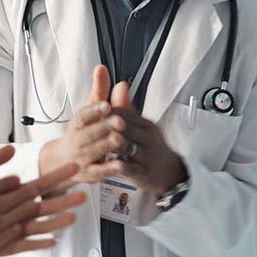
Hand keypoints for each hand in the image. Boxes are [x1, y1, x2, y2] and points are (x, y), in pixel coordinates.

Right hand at [39, 65, 129, 190]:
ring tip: (120, 140)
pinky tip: (121, 165)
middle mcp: (77, 140)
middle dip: (104, 127)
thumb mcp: (89, 110)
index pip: (83, 115)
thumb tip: (102, 67)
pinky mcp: (89, 173)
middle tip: (119, 121)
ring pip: (94, 151)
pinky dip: (109, 169)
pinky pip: (99, 171)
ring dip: (106, 146)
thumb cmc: (82, 131)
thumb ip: (99, 91)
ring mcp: (82, 158)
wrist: (63, 161)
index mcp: (77, 123)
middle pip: (90, 133)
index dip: (94, 110)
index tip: (106, 105)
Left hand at [77, 80, 185, 194]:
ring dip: (114, 144)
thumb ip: (127, 107)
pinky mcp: (145, 172)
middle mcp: (148, 137)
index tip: (93, 111)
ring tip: (98, 143)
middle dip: (108, 126)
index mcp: (146, 124)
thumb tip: (120, 84)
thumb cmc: (148, 145)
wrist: (167, 170)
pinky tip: (112, 164)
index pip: (125, 113)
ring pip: (129, 147)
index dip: (107, 112)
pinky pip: (133, 168)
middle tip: (90, 125)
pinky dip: (123, 166)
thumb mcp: (141, 125)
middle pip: (126, 128)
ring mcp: (147, 155)